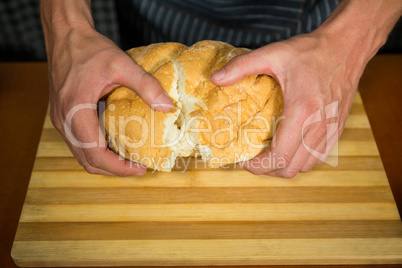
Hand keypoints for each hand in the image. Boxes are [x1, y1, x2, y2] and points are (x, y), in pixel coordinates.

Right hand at [47, 28, 171, 175]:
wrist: (65, 36)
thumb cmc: (90, 49)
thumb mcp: (121, 63)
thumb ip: (146, 85)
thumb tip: (167, 106)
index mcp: (76, 109)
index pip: (94, 153)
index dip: (118, 168)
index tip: (140, 168)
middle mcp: (64, 120)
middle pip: (87, 161)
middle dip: (113, 170)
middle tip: (138, 168)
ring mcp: (60, 120)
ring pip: (81, 155)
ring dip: (105, 163)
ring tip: (129, 160)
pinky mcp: (63, 117)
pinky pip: (78, 144)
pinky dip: (96, 152)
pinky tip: (115, 146)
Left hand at [211, 31, 364, 177]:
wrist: (348, 46)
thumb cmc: (312, 51)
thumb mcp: (273, 54)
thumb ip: (242, 66)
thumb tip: (215, 78)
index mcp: (302, 111)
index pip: (280, 157)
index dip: (259, 167)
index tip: (244, 162)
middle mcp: (318, 126)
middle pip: (290, 168)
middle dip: (267, 170)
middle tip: (252, 159)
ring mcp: (331, 130)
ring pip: (306, 167)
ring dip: (284, 167)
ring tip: (269, 156)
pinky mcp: (337, 128)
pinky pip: (319, 157)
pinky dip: (301, 160)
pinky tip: (290, 148)